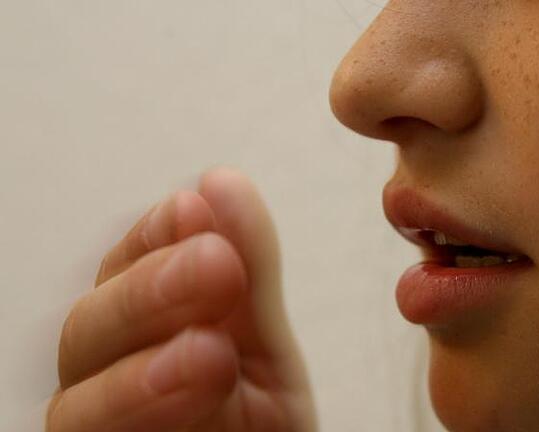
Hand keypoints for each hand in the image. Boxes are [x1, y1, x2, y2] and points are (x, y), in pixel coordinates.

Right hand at [46, 167, 316, 430]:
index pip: (123, 274)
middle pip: (88, 332)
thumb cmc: (260, 426)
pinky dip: (134, 428)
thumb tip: (220, 182)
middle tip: (215, 264)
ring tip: (210, 353)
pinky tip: (189, 404)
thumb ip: (246, 280)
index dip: (152, 240)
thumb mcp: (264, 350)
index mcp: (141, 336)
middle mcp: (106, 383)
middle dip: (149, 293)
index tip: (196, 210)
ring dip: (140, 376)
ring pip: (79, 408)